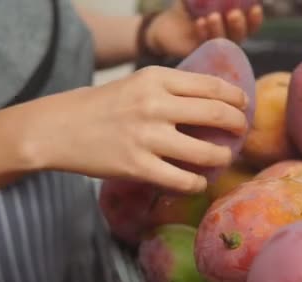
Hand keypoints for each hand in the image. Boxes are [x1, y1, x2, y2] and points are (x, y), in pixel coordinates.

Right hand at [26, 66, 248, 192]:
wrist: (58, 128)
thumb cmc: (100, 106)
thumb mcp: (137, 84)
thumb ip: (171, 89)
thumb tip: (213, 102)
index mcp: (156, 78)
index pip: (212, 85)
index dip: (236, 97)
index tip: (244, 105)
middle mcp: (154, 104)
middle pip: (217, 113)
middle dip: (238, 125)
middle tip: (241, 132)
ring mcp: (146, 136)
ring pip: (206, 151)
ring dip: (222, 157)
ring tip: (222, 158)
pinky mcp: (137, 166)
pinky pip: (183, 179)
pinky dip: (198, 183)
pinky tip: (197, 181)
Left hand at [144, 1, 263, 57]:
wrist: (166, 25)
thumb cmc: (188, 9)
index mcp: (232, 25)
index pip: (250, 26)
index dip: (255, 20)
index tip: (255, 8)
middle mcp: (226, 39)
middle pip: (239, 37)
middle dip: (239, 25)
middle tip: (234, 13)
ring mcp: (212, 49)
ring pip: (221, 43)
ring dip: (219, 29)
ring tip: (213, 16)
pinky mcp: (197, 55)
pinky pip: (203, 46)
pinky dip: (203, 34)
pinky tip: (200, 22)